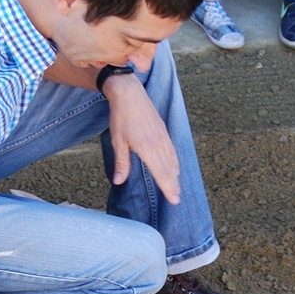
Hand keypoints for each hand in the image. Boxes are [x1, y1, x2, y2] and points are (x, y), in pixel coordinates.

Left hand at [103, 73, 180, 204]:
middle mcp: (159, 144)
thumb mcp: (118, 141)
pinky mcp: (163, 130)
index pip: (161, 174)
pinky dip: (174, 162)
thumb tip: (119, 181)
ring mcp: (163, 137)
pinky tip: (175, 167)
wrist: (129, 93)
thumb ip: (122, 163)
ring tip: (176, 187)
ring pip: (172, 160)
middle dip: (173, 185)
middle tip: (177, 199)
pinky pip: (172, 150)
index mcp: (148, 149)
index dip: (168, 188)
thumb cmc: (121, 117)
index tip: (174, 200)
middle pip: (169, 170)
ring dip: (175, 175)